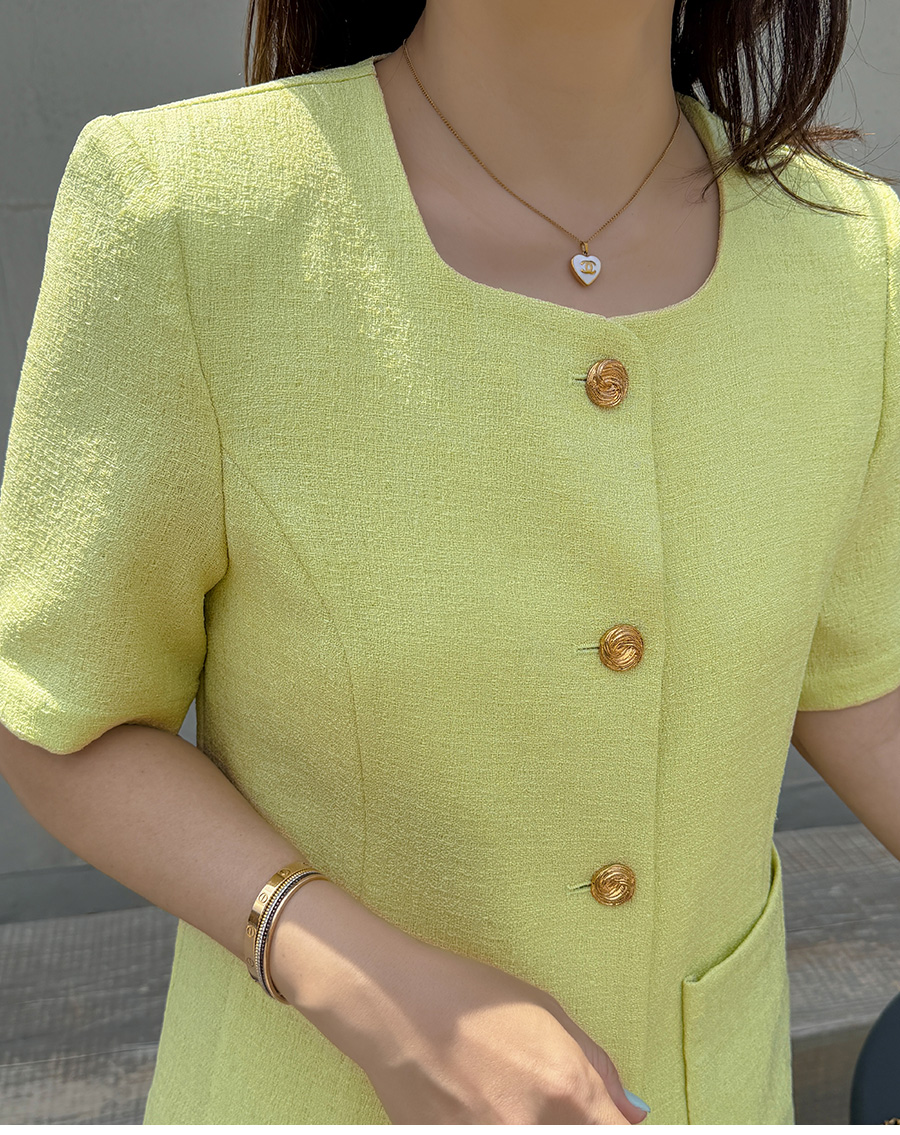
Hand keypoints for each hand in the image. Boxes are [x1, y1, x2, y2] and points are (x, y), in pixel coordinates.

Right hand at [270, 883, 648, 1124]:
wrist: (393, 1005)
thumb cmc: (467, 997)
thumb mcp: (544, 1012)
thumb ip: (596, 1067)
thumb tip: (631, 1112)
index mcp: (565, 1087)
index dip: (617, 1130)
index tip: (607, 1122)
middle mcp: (532, 1127)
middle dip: (571, 1125)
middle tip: (547, 1103)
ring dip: (531, 1125)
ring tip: (504, 1094)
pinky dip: (490, 1125)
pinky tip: (475, 1102)